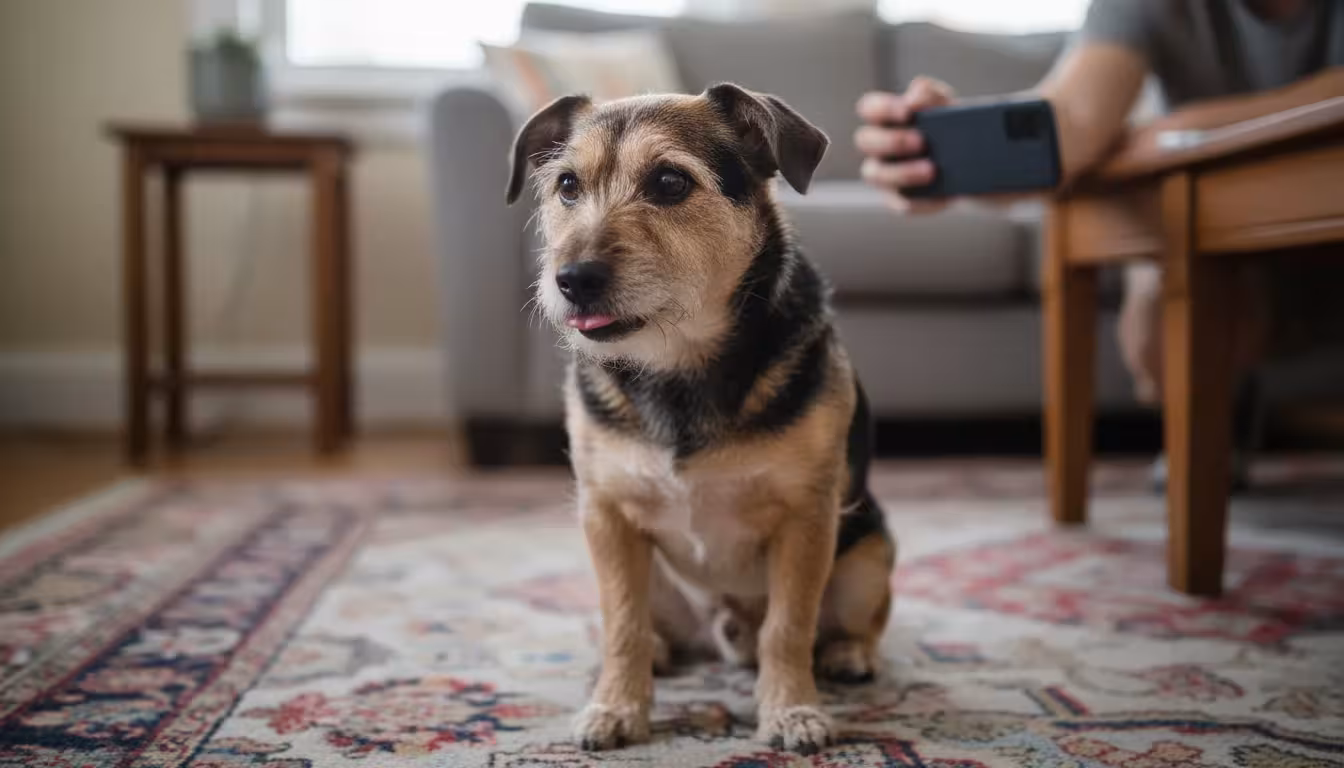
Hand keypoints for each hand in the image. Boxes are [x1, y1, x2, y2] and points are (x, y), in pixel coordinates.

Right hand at [854, 76, 954, 211]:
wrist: (978, 163)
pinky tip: (943, 196)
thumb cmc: (955, 128)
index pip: (869, 108)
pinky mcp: (899, 200)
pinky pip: (902, 204)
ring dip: (902, 172)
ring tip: (932, 170)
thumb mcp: (949, 107)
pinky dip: (922, 201)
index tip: (907, 112)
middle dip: (891, 140)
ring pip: (876, 175)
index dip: (882, 109)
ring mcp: (885, 175)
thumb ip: (933, 95)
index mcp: (886, 118)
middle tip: (922, 141)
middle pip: (865, 140)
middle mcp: (878, 147)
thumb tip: (915, 97)